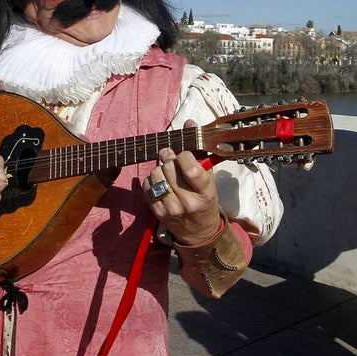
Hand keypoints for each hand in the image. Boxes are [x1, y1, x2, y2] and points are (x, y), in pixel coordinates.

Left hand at [143, 125, 220, 244]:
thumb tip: (189, 122)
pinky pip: (147, 186)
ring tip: (166, 171)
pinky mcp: (157, 213)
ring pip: (155, 174)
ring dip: (159, 168)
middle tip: (171, 158)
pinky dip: (151, 180)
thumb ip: (199, 151)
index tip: (182, 153)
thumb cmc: (205, 201)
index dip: (182, 154)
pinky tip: (160, 183)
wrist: (199, 232)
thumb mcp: (209, 179)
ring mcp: (171, 208)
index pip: (188, 165)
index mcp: (205, 192)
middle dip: (169, 158)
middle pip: (169, 167)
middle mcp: (187, 201)